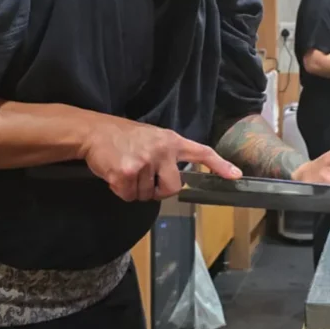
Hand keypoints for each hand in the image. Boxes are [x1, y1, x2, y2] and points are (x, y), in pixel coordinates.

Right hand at [82, 116, 240, 201]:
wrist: (94, 132)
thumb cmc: (123, 136)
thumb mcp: (152, 137)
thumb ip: (166, 154)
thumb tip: (175, 180)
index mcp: (171, 141)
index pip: (201, 152)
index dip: (219, 165)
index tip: (235, 175)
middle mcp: (162, 151)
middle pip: (173, 187)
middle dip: (159, 191)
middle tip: (145, 180)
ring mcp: (144, 162)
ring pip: (148, 195)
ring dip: (136, 189)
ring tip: (126, 169)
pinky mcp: (127, 173)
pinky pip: (129, 196)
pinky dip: (121, 191)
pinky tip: (116, 175)